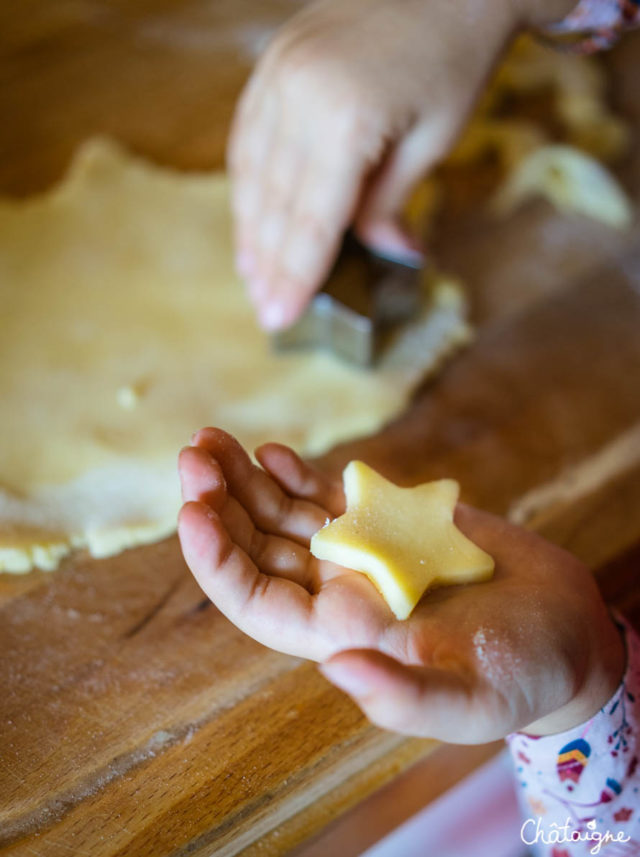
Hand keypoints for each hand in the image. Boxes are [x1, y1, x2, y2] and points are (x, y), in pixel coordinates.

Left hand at [178, 427, 622, 741]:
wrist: (564, 628)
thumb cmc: (524, 674)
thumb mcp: (474, 698)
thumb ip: (408, 696)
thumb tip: (337, 665)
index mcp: (344, 634)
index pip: (258, 602)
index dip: (218, 562)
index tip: (194, 513)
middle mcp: (338, 592)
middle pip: (258, 548)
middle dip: (220, 504)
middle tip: (193, 456)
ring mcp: (359, 553)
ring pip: (282, 516)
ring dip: (243, 479)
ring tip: (209, 440)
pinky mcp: (388, 522)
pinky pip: (326, 497)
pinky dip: (294, 474)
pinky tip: (271, 453)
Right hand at [228, 0, 574, 329]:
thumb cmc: (452, 57)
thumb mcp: (433, 139)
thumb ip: (392, 202)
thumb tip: (388, 256)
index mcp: (346, 120)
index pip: (312, 221)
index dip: (296, 276)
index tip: (282, 319)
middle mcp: (298, 96)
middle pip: (276, 204)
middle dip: (270, 265)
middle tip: (266, 312)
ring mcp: (278, 74)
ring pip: (252, 174)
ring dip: (250, 231)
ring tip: (251, 276)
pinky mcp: (272, 63)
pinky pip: (247, 135)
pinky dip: (247, 184)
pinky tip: (249, 217)